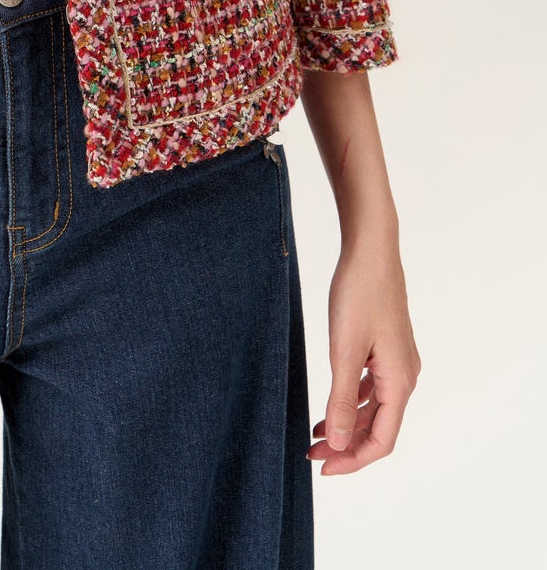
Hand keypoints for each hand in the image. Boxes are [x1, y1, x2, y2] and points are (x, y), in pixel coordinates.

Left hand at [308, 233, 419, 473]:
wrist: (370, 249)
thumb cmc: (359, 293)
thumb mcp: (344, 350)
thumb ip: (343, 399)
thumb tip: (342, 442)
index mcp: (399, 381)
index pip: (382, 440)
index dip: (354, 460)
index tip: (323, 467)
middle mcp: (405, 375)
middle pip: (379, 427)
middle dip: (348, 445)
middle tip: (312, 452)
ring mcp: (397, 360)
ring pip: (376, 407)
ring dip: (349, 424)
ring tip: (317, 433)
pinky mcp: (387, 346)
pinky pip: (373, 386)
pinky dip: (353, 400)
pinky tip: (333, 403)